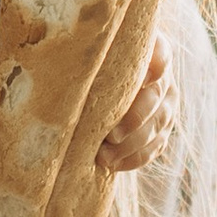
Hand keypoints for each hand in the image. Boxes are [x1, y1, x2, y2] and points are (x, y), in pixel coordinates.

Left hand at [96, 39, 172, 179]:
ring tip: (105, 156)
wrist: (94, 87)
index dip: (155, 67)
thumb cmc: (84, 64)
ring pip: (158, 125)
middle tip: (111, 135)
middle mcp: (160, 78)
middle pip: (157, 96)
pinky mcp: (161, 130)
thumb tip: (52, 53)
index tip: (143, 79)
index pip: (161, 55)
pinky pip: (155, 147)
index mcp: (148, 52)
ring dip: (133, 144)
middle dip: (136, 118)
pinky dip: (135, 158)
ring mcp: (164, 105)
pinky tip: (113, 165)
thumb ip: (82, 51)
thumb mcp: (85, 54)